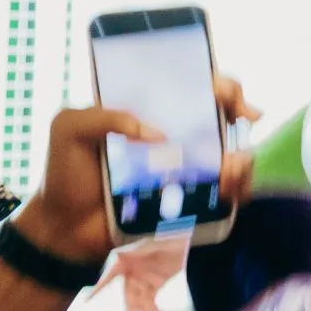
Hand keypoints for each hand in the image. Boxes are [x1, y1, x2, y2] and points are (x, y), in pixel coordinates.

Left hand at [16, 77, 259, 267]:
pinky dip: (238, 187)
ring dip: (242, 156)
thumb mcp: (69, 128)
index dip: (218, 82)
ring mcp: (186, 168)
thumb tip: (157, 133)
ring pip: (233, 152)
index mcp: (149, 110)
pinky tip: (227, 188)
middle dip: (241, 110)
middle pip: (222, 113)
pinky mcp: (190, 200)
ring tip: (228, 168)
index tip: (227, 94)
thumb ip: (105, 115)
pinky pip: (228, 192)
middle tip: (245, 119)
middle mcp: (174, 134)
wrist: (66, 229)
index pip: (192, 84)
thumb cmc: (67, 173)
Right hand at [92, 237, 191, 310]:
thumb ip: (137, 250)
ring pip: (140, 300)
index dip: (99, 287)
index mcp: (126, 260)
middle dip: (129, 310)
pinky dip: (154, 309)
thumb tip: (118, 256)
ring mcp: (143, 278)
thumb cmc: (169, 238)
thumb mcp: (152, 243)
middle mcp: (132, 270)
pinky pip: (151, 299)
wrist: (188, 243)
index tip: (88, 299)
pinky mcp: (156, 283)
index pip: (110, 275)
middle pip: (127, 294)